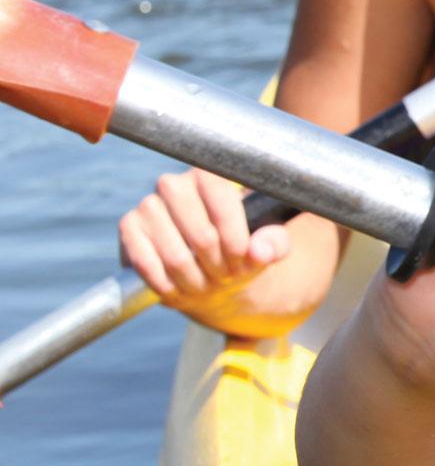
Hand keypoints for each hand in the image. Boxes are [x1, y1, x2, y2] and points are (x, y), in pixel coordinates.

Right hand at [118, 167, 287, 313]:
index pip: (225, 204)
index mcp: (212, 176)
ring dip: (195, 281)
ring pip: (176, 256)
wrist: (205, 269)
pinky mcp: (129, 227)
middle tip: (226, 277)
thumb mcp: (267, 246)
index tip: (244, 259)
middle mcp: (174, 184)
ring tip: (207, 286)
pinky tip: (179, 288)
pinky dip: (167, 285)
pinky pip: (146, 264)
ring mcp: (148, 205)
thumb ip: (274, 244)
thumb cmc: (239, 250)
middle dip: (218, 266)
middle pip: (202, 236)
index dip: (237, 241)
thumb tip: (260, 251)